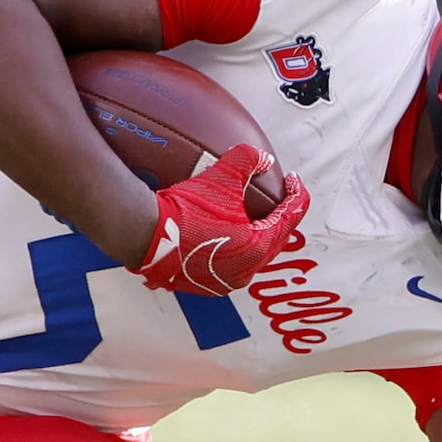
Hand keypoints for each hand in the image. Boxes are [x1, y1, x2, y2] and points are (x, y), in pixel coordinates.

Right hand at [130, 146, 309, 295]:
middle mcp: (245, 271)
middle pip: (275, 240)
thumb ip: (248, 161)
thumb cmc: (185, 210)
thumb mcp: (221, 177)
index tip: (293, 180)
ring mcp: (224, 282)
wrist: (145, 235)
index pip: (290, 218)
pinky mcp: (205, 285)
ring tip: (254, 216)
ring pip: (253, 255)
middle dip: (280, 217)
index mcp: (257, 247)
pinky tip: (227, 234)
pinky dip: (236, 248)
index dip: (297, 194)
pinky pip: (231, 265)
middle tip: (279, 197)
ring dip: (258, 235)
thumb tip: (263, 157)